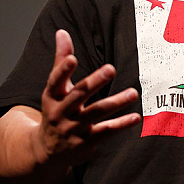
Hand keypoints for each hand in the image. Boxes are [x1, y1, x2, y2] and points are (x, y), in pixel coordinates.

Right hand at [36, 29, 140, 167]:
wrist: (47, 152)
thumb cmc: (56, 111)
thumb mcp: (55, 88)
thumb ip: (60, 60)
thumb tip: (62, 31)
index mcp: (52, 96)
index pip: (55, 81)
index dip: (63, 70)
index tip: (72, 58)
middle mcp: (61, 112)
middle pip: (78, 95)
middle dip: (94, 82)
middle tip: (111, 69)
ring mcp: (73, 128)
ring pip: (97, 113)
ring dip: (116, 102)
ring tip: (133, 92)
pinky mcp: (86, 141)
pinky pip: (106, 132)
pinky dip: (121, 125)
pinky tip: (136, 117)